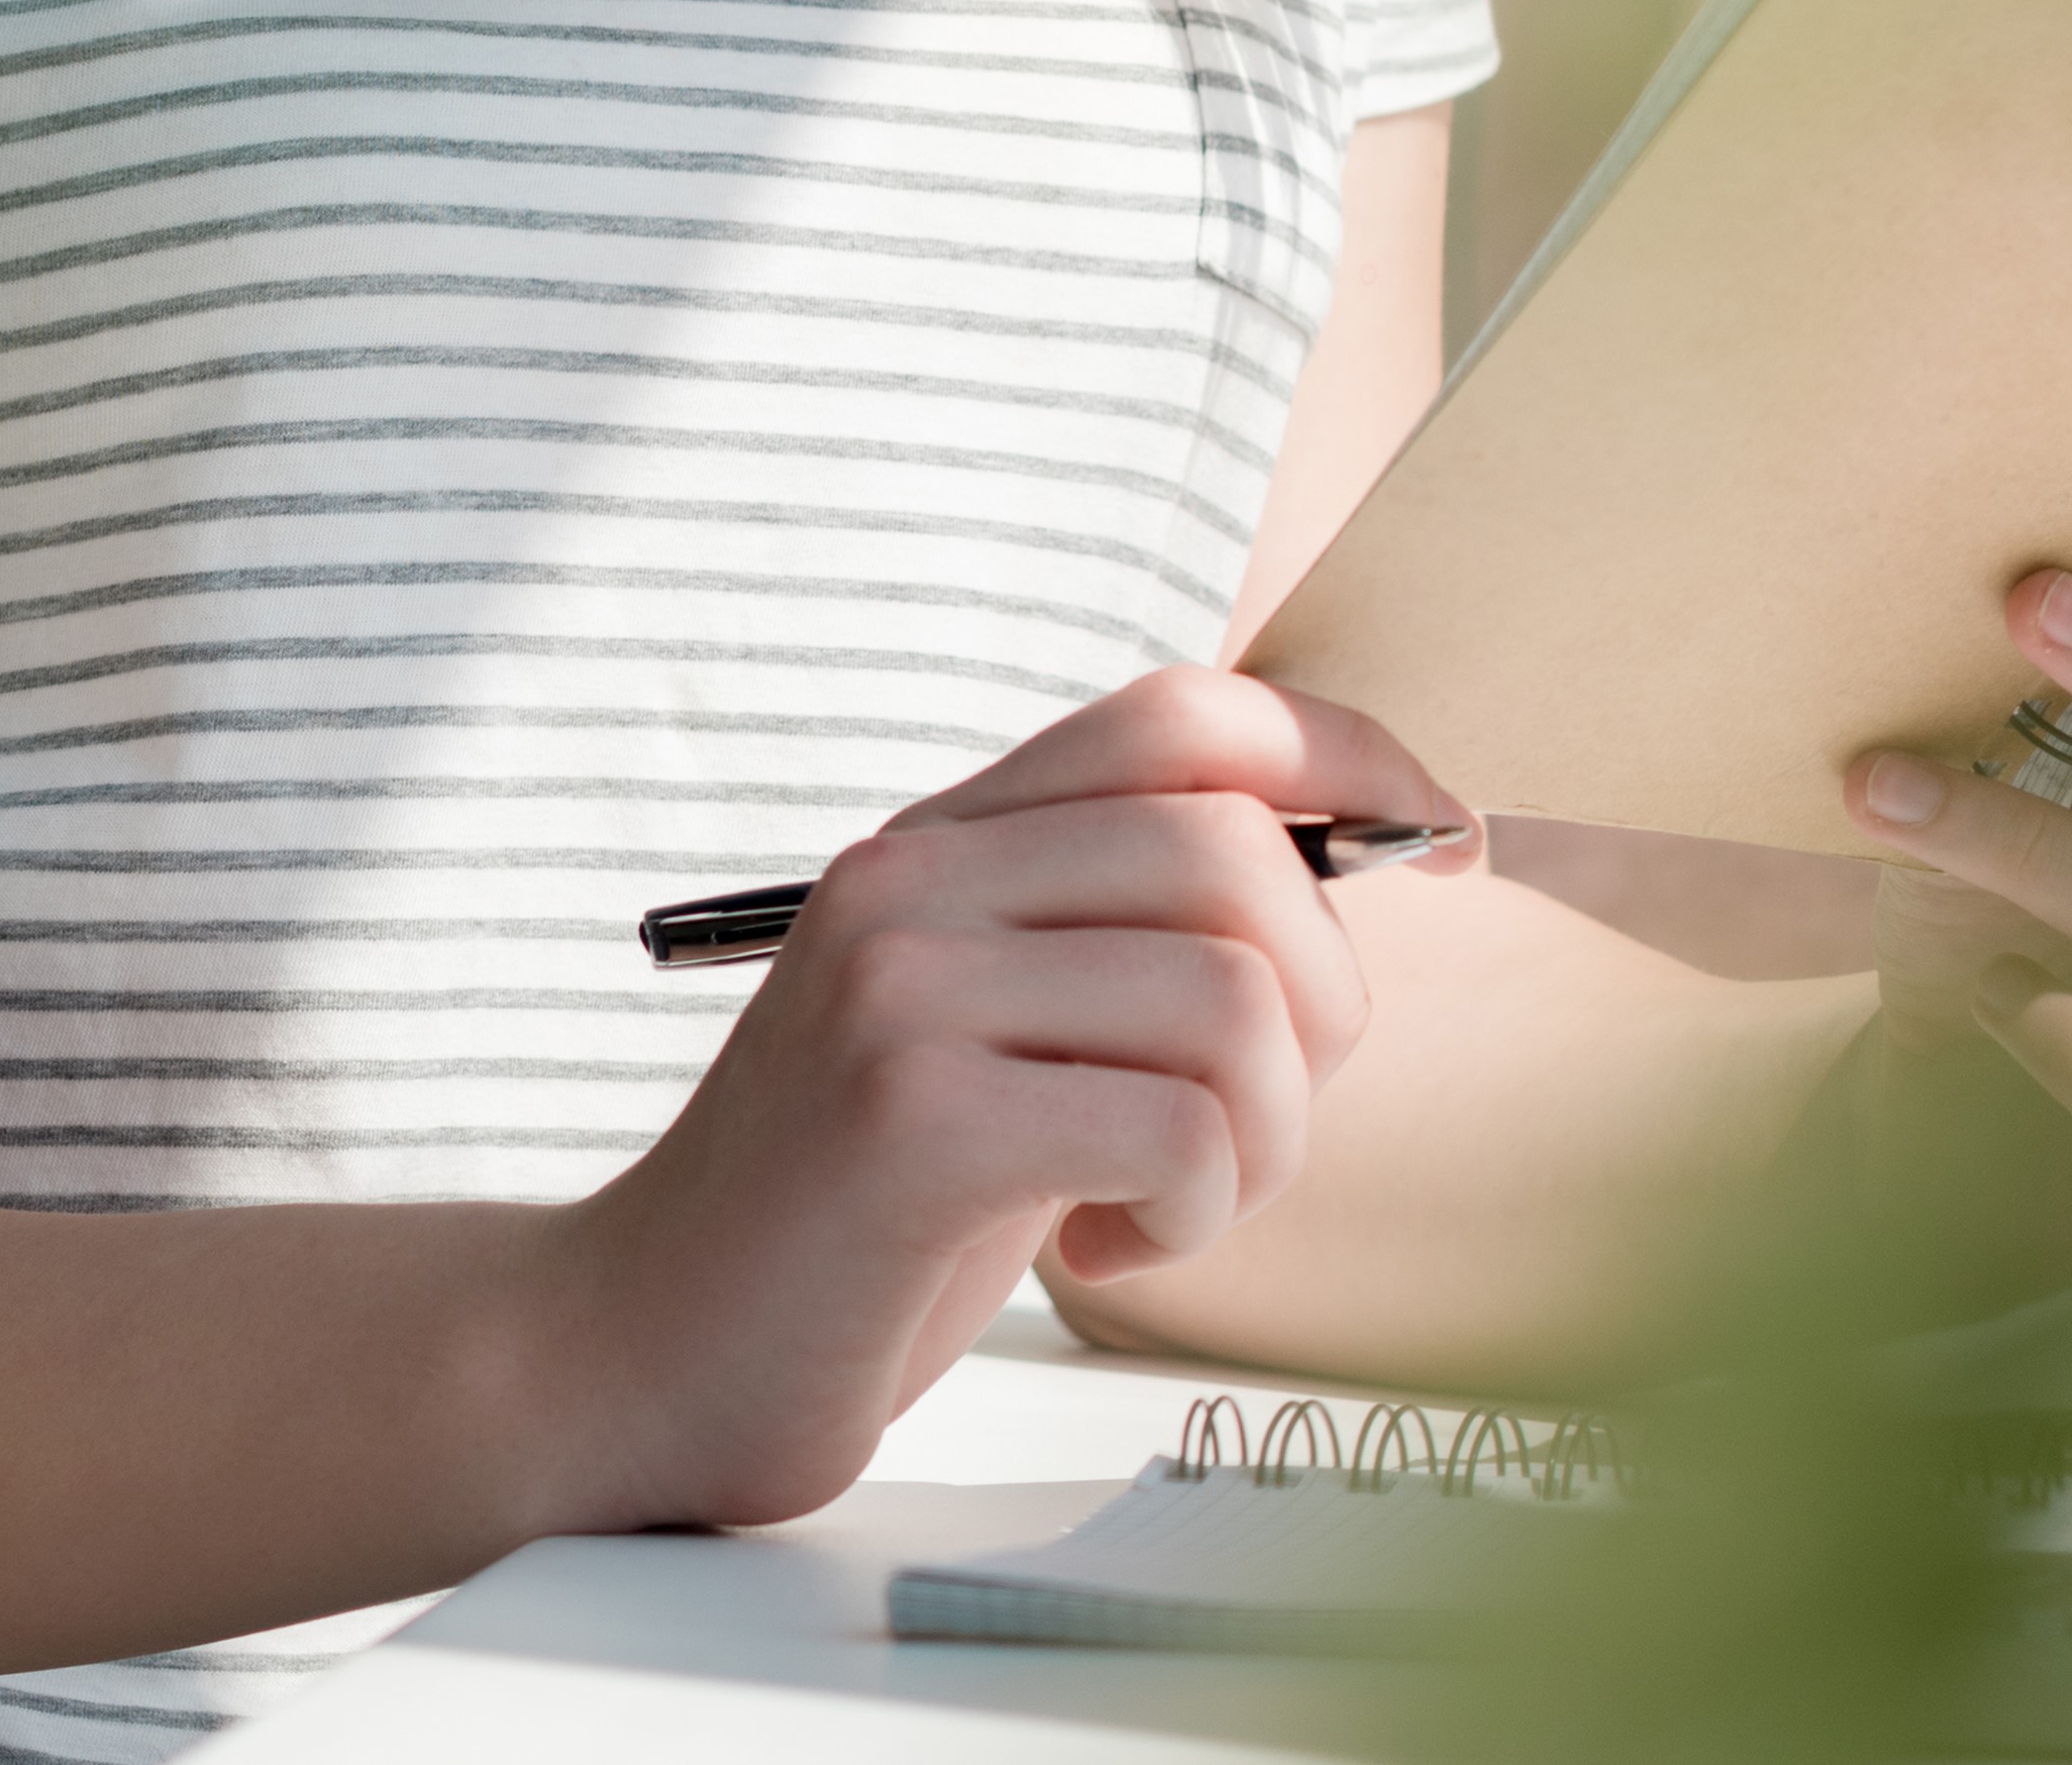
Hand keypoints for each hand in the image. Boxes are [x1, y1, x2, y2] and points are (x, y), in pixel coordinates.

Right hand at [542, 665, 1471, 1527]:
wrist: (628, 1360)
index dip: (1344, 754)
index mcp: (947, 839)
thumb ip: (1122, 937)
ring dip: (1261, 1138)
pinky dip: (1191, 1212)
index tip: (1443, 838)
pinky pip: (1179, 1129)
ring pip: (1234, 997)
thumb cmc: (854, 1219)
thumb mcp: (994, 1031)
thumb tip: (1354, 862)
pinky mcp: (909, 1119)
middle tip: (1251, 1129)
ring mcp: (905, 989)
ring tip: (1169, 1202)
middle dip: (1318, 1010)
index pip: (1187, 712)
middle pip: (1240, 856)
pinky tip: (1100, 1244)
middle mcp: (919, 880)